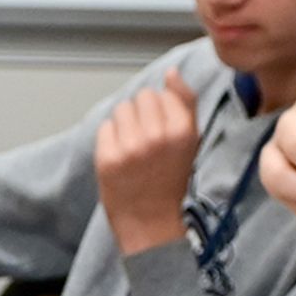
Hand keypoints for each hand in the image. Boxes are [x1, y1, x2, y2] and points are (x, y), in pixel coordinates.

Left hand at [91, 72, 200, 254]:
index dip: (160, 111)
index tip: (162, 132)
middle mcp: (157, 136)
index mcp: (182, 130)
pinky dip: (110, 140)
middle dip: (141, 115)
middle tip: (147, 141)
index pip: (161, 93)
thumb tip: (171, 72)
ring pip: (121, 109)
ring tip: (134, 148)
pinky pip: (104, 128)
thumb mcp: (190, 140)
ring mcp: (130, 148)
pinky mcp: (107, 158)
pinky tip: (121, 157)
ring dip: (125, 125)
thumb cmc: (171, 179)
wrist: (151, 222)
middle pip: (140, 97)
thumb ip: (184, 102)